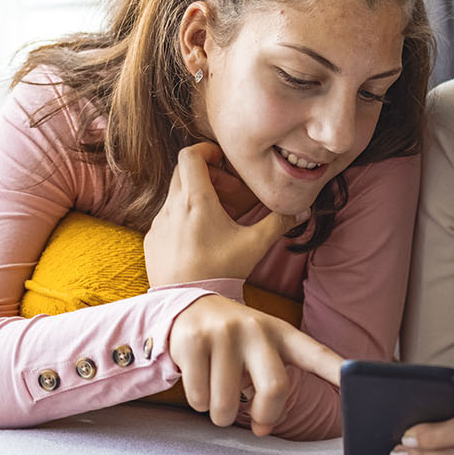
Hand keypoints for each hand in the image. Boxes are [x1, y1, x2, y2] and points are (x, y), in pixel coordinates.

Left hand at [144, 142, 300, 285]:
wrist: (188, 304)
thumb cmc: (221, 271)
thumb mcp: (255, 245)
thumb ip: (278, 223)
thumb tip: (302, 209)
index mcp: (196, 200)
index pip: (191, 154)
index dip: (207, 150)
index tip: (223, 161)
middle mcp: (172, 207)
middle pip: (184, 172)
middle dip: (207, 175)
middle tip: (228, 193)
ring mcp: (158, 224)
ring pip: (175, 196)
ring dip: (195, 198)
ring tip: (216, 220)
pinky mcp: (151, 240)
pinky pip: (166, 219)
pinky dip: (182, 219)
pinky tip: (199, 240)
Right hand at [168, 294, 342, 434]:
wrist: (189, 307)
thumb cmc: (236, 342)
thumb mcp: (263, 352)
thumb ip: (272, 390)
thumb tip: (265, 427)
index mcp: (282, 333)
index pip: (316, 353)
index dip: (338, 370)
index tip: (360, 382)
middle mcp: (256, 328)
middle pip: (275, 389)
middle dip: (265, 416)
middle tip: (256, 420)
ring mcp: (224, 333)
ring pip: (226, 404)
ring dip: (222, 415)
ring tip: (219, 395)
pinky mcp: (193, 341)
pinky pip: (198, 397)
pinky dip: (199, 402)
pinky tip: (199, 380)